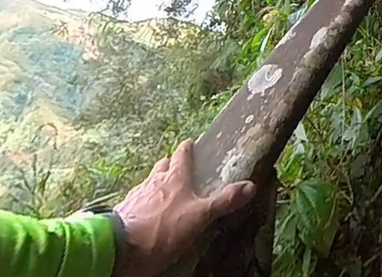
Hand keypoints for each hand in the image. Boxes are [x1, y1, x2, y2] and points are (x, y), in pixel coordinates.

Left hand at [113, 139, 255, 276]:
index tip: (190, 143)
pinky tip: (146, 209)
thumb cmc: (164, 229)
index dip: (187, 148)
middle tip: (177, 165)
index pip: (182, 156)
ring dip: (156, 182)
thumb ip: (224, 201)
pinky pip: (136, 200)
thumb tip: (250, 185)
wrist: (121, 249)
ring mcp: (135, 196)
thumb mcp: (201, 216)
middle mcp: (153, 182)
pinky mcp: (123, 212)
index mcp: (174, 178)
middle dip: (170, 164)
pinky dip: (143, 201)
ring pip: (148, 182)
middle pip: (162, 166)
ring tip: (163, 188)